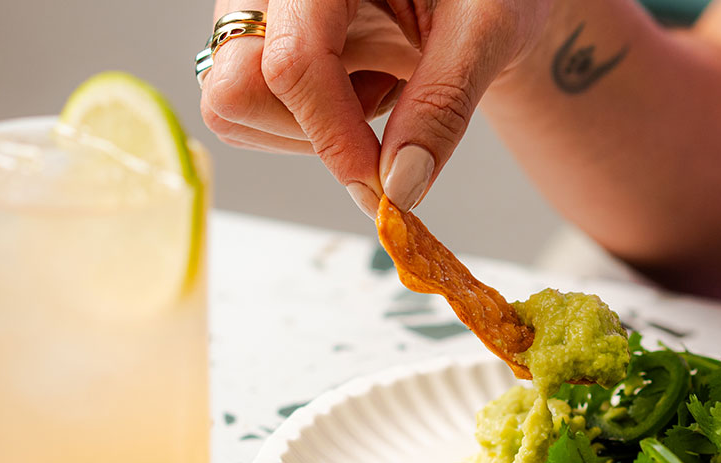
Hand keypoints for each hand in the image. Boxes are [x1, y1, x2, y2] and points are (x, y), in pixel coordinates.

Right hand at [199, 0, 551, 210]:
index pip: (292, 60)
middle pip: (237, 87)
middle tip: (385, 103)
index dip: (336, 137)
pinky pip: (250, 113)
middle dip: (314, 129)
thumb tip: (400, 185)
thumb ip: (444, 102)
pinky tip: (360, 86)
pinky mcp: (258, 44)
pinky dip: (310, 124)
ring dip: (313, 128)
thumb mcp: (485, 30)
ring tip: (379, 85)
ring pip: (235, 108)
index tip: (383, 188)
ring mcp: (255, 14)